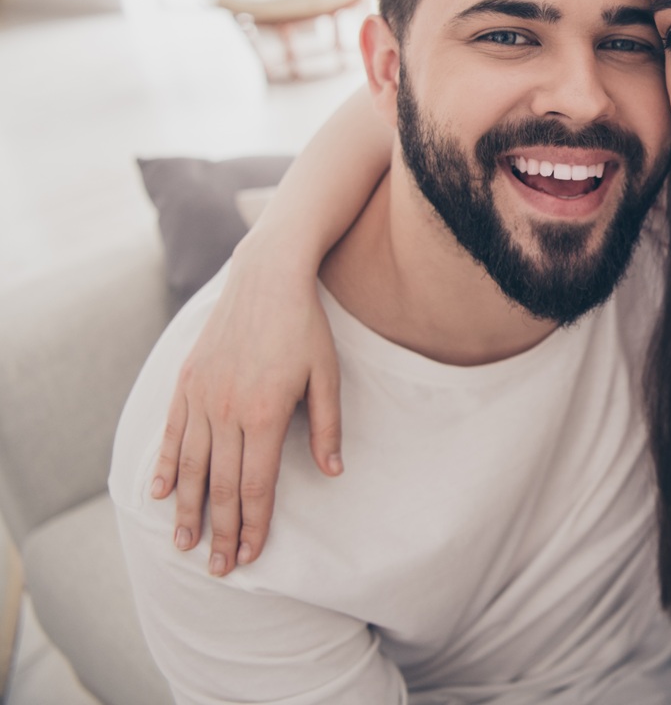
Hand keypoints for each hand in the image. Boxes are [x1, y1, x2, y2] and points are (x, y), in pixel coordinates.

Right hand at [152, 238, 342, 576]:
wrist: (266, 278)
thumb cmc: (305, 327)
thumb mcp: (327, 375)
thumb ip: (326, 426)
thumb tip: (333, 472)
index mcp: (264, 413)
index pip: (258, 484)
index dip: (255, 524)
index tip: (252, 555)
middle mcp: (226, 410)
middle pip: (223, 485)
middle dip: (222, 531)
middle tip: (219, 568)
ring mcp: (201, 396)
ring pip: (191, 467)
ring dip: (188, 510)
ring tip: (186, 545)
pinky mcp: (186, 382)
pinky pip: (172, 434)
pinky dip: (166, 468)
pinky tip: (161, 495)